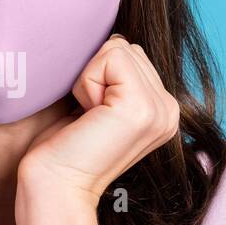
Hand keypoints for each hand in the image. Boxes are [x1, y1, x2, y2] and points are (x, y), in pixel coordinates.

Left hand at [17, 35, 179, 205]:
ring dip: (90, 79)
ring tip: (89, 118)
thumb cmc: (64, 148)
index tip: (92, 116)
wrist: (55, 187)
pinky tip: (87, 116)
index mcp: (163, 109)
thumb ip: (116, 77)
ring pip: (118, 49)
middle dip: (96, 74)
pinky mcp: (141, 107)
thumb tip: (110, 37)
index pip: (130, 53)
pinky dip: (87, 82)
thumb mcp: (99, 105)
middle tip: (89, 118)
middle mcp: (170, 110)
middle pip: (126, 47)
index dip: (98, 75)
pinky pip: (111, 57)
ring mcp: (160, 110)